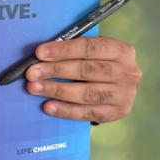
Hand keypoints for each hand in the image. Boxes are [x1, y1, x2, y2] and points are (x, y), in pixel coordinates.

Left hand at [25, 36, 141, 123]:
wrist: (120, 87)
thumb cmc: (98, 64)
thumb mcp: (93, 52)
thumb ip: (72, 51)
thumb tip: (40, 55)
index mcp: (121, 50)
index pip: (89, 47)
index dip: (63, 50)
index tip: (39, 52)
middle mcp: (127, 72)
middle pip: (86, 70)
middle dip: (55, 70)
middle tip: (31, 73)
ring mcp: (124, 94)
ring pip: (86, 93)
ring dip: (56, 90)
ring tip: (34, 88)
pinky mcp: (117, 112)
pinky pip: (87, 112)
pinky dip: (66, 110)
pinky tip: (48, 106)